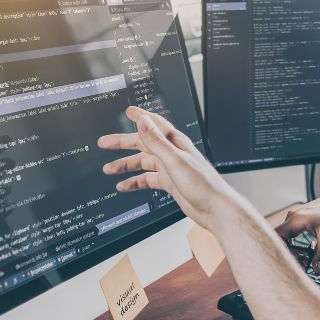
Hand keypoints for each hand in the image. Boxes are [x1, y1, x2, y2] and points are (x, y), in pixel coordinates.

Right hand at [97, 106, 241, 231]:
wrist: (214, 208)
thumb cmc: (202, 184)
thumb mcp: (175, 160)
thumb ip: (157, 141)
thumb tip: (143, 122)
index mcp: (175, 143)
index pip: (155, 125)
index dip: (141, 117)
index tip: (128, 112)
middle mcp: (172, 153)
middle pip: (143, 144)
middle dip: (123, 143)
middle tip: (105, 142)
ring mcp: (170, 168)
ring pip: (143, 163)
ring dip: (126, 165)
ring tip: (109, 169)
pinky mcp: (170, 183)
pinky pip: (148, 180)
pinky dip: (135, 182)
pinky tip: (124, 186)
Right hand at [275, 192, 319, 273]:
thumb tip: (316, 269)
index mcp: (297, 219)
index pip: (277, 236)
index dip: (280, 250)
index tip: (289, 262)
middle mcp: (292, 217)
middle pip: (280, 239)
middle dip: (288, 253)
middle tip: (300, 264)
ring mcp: (293, 218)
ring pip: (283, 237)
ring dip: (291, 250)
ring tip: (304, 259)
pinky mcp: (296, 220)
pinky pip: (288, 235)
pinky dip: (293, 245)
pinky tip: (304, 251)